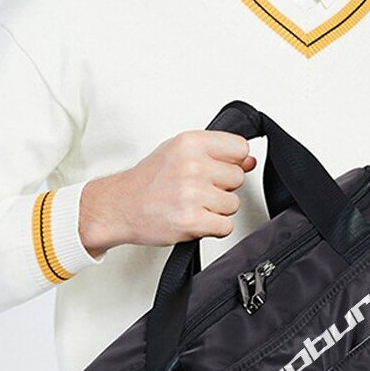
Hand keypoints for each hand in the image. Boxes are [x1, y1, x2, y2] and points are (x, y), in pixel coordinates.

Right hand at [78, 129, 257, 257]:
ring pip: (233, 204)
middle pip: (238, 178)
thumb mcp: (179, 153)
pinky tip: (195, 220)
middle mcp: (192, 165)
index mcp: (190, 142)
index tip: (218, 170)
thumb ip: (216, 154)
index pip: (239, 148)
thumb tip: (250, 161)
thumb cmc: (147, 182)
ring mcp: (192, 193)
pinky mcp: (192, 219)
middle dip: (222, 188)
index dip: (233, 162)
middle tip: (197, 191)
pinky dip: (213, 228)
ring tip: (193, 206)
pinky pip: (225, 226)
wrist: (119, 206)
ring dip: (217, 210)